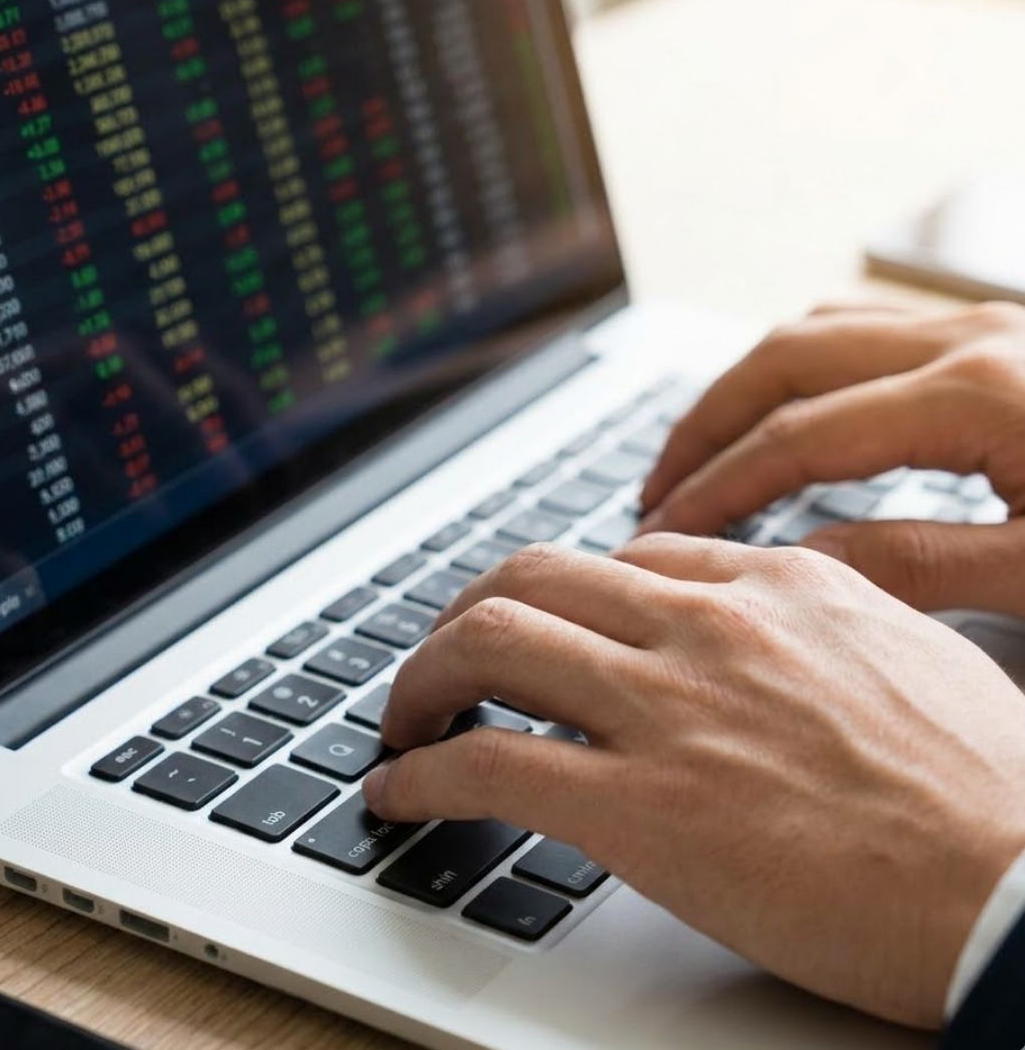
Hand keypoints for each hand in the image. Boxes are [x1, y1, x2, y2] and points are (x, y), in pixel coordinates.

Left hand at [363, 537, 1024, 1028]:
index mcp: (773, 587)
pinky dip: (425, 773)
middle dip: (463, 616)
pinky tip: (404, 791)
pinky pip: (491, 766)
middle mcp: (708, 627)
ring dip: (423, 677)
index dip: (556, 593)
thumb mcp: (903, 654)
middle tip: (443, 661)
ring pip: (490, 642)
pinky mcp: (645, 811)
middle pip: (531, 576)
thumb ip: (812, 624)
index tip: (533, 628)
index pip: (620, 558)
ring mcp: (670, 710)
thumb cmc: (985, 790)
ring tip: (405, 716)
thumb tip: (758, 625)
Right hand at [638, 301, 1024, 616]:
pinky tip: (787, 409)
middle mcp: (969, 339)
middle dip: (706, 424)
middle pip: (784, 359)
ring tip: (707, 449)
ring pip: (818, 330)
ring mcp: (981, 325)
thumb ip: (920, 564)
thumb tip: (803, 561)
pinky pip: (864, 327)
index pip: (799, 437)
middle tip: (659, 486)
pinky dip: (801, 367)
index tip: (665, 527)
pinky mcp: (994, 336)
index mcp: (978, 394)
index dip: (717, 484)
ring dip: (746, 387)